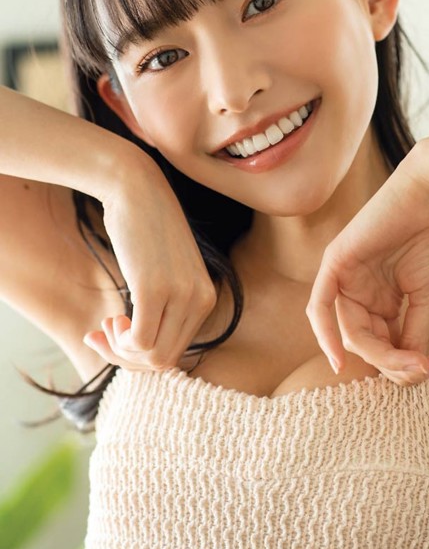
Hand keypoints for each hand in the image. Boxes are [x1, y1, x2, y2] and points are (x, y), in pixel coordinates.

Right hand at [82, 155, 216, 371]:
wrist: (135, 188)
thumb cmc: (142, 229)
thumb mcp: (162, 271)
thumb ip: (162, 305)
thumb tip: (141, 348)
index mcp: (206, 298)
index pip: (178, 350)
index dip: (143, 354)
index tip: (115, 336)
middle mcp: (201, 300)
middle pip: (165, 360)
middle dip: (128, 357)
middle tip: (101, 334)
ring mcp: (181, 296)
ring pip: (154, 357)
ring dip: (121, 352)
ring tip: (105, 325)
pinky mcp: (156, 289)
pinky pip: (140, 342)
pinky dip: (120, 342)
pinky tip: (111, 320)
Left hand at [305, 145, 428, 385]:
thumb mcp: (425, 296)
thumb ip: (413, 330)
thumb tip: (413, 369)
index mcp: (379, 298)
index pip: (382, 343)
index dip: (404, 363)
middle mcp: (358, 290)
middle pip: (364, 342)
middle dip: (391, 362)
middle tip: (421, 369)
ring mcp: (345, 277)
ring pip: (348, 332)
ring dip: (377, 354)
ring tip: (408, 363)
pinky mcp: (336, 261)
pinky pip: (320, 304)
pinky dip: (324, 332)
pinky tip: (339, 359)